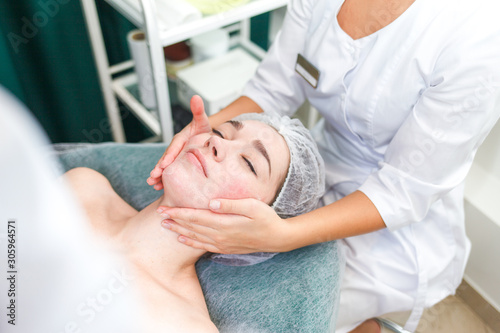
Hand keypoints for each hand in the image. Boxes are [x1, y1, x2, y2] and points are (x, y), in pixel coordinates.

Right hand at [147, 95, 211, 189]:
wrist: (208, 140)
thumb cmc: (205, 130)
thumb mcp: (202, 121)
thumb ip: (198, 111)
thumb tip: (195, 96)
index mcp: (181, 139)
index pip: (174, 147)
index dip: (169, 156)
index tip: (164, 164)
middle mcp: (176, 149)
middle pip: (166, 159)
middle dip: (159, 168)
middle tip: (153, 177)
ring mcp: (176, 157)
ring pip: (166, 167)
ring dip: (158, 176)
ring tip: (153, 184)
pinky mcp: (178, 165)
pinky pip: (170, 172)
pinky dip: (164, 179)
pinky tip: (159, 187)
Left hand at [156, 198, 289, 253]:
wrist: (277, 238)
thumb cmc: (266, 218)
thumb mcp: (252, 206)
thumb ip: (230, 204)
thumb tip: (211, 202)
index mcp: (224, 223)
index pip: (196, 217)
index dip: (179, 213)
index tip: (165, 208)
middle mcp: (220, 235)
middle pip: (192, 227)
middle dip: (174, 221)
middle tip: (159, 215)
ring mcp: (222, 244)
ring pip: (195, 237)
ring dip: (179, 231)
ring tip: (165, 226)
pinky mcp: (226, 248)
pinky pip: (203, 246)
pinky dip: (191, 242)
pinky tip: (183, 239)